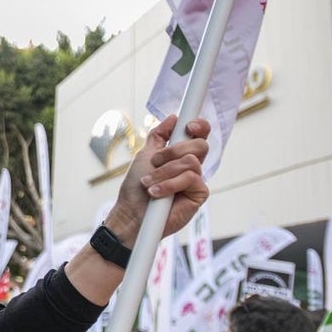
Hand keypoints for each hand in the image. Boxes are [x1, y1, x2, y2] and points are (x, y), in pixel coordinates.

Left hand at [106, 115, 209, 242]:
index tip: (188, 126)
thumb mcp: (145, 156)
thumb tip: (173, 117)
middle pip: (200, 145)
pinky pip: (191, 178)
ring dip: (164, 172)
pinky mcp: (199, 195)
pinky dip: (169, 184)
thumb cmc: (136, 188)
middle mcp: (191, 166)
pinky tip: (157, 193)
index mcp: (180, 154)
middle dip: (174, 151)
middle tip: (155, 162)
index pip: (199, 135)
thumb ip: (159, 136)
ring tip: (149, 183)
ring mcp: (196, 180)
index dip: (199, 126)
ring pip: (191, 162)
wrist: (131, 213)